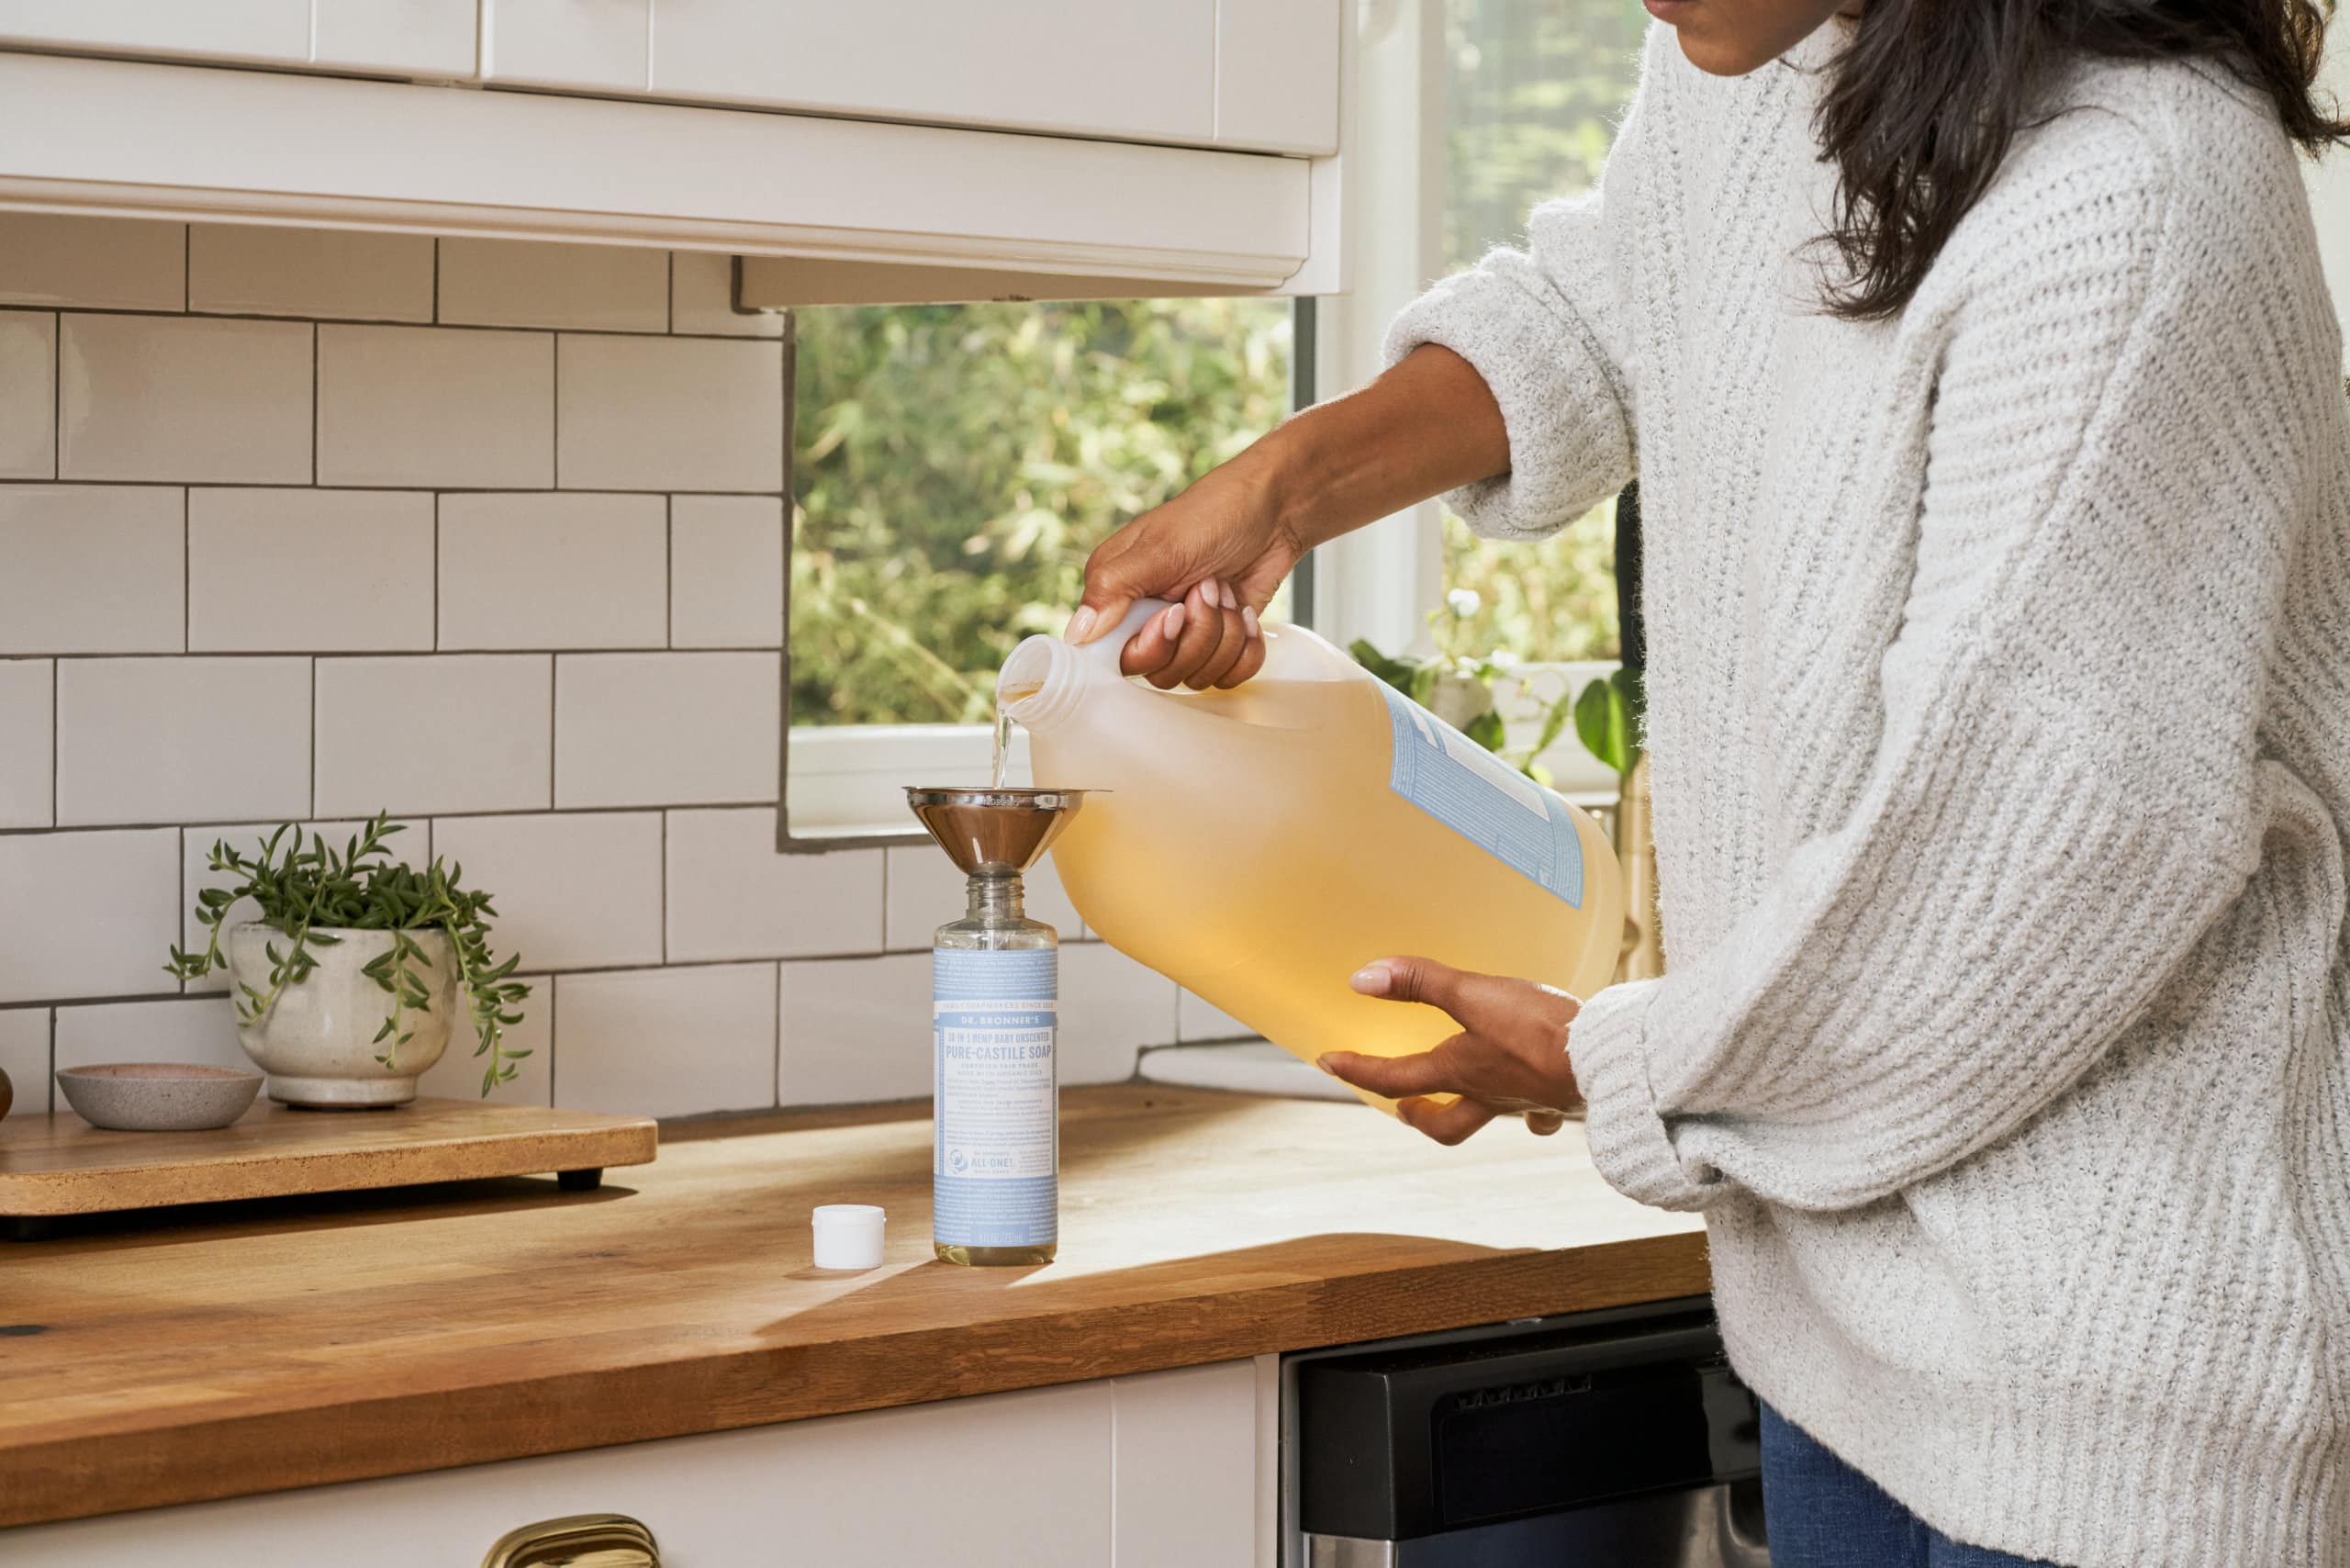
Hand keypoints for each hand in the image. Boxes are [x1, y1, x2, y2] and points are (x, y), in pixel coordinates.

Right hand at [1066, 453, 1300, 690]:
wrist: (1276, 510)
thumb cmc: (1215, 513)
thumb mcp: (1161, 547)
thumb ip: (1113, 589)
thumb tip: (1076, 635)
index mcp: (1116, 594)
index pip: (1113, 656)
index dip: (1150, 646)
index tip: (1174, 615)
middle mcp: (1145, 620)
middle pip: (1159, 672)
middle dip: (1197, 634)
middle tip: (1209, 588)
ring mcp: (1184, 636)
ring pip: (1196, 677)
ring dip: (1224, 635)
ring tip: (1227, 590)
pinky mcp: (1218, 646)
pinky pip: (1227, 678)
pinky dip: (1245, 649)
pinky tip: (1246, 614)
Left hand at [1317, 957, 1584, 1144]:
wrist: (1608, 1060)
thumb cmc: (1541, 1031)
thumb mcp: (1474, 995)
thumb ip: (1420, 982)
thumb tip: (1363, 980)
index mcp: (1460, 1072)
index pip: (1394, 1078)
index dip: (1357, 1070)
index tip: (1330, 1063)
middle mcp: (1489, 1094)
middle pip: (1443, 1123)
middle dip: (1418, 1116)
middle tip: (1403, 1106)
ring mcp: (1525, 1101)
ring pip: (1488, 1117)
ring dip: (1469, 1110)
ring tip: (1464, 1094)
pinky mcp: (1562, 1098)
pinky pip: (1541, 1114)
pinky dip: (1532, 1111)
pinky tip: (1535, 1100)